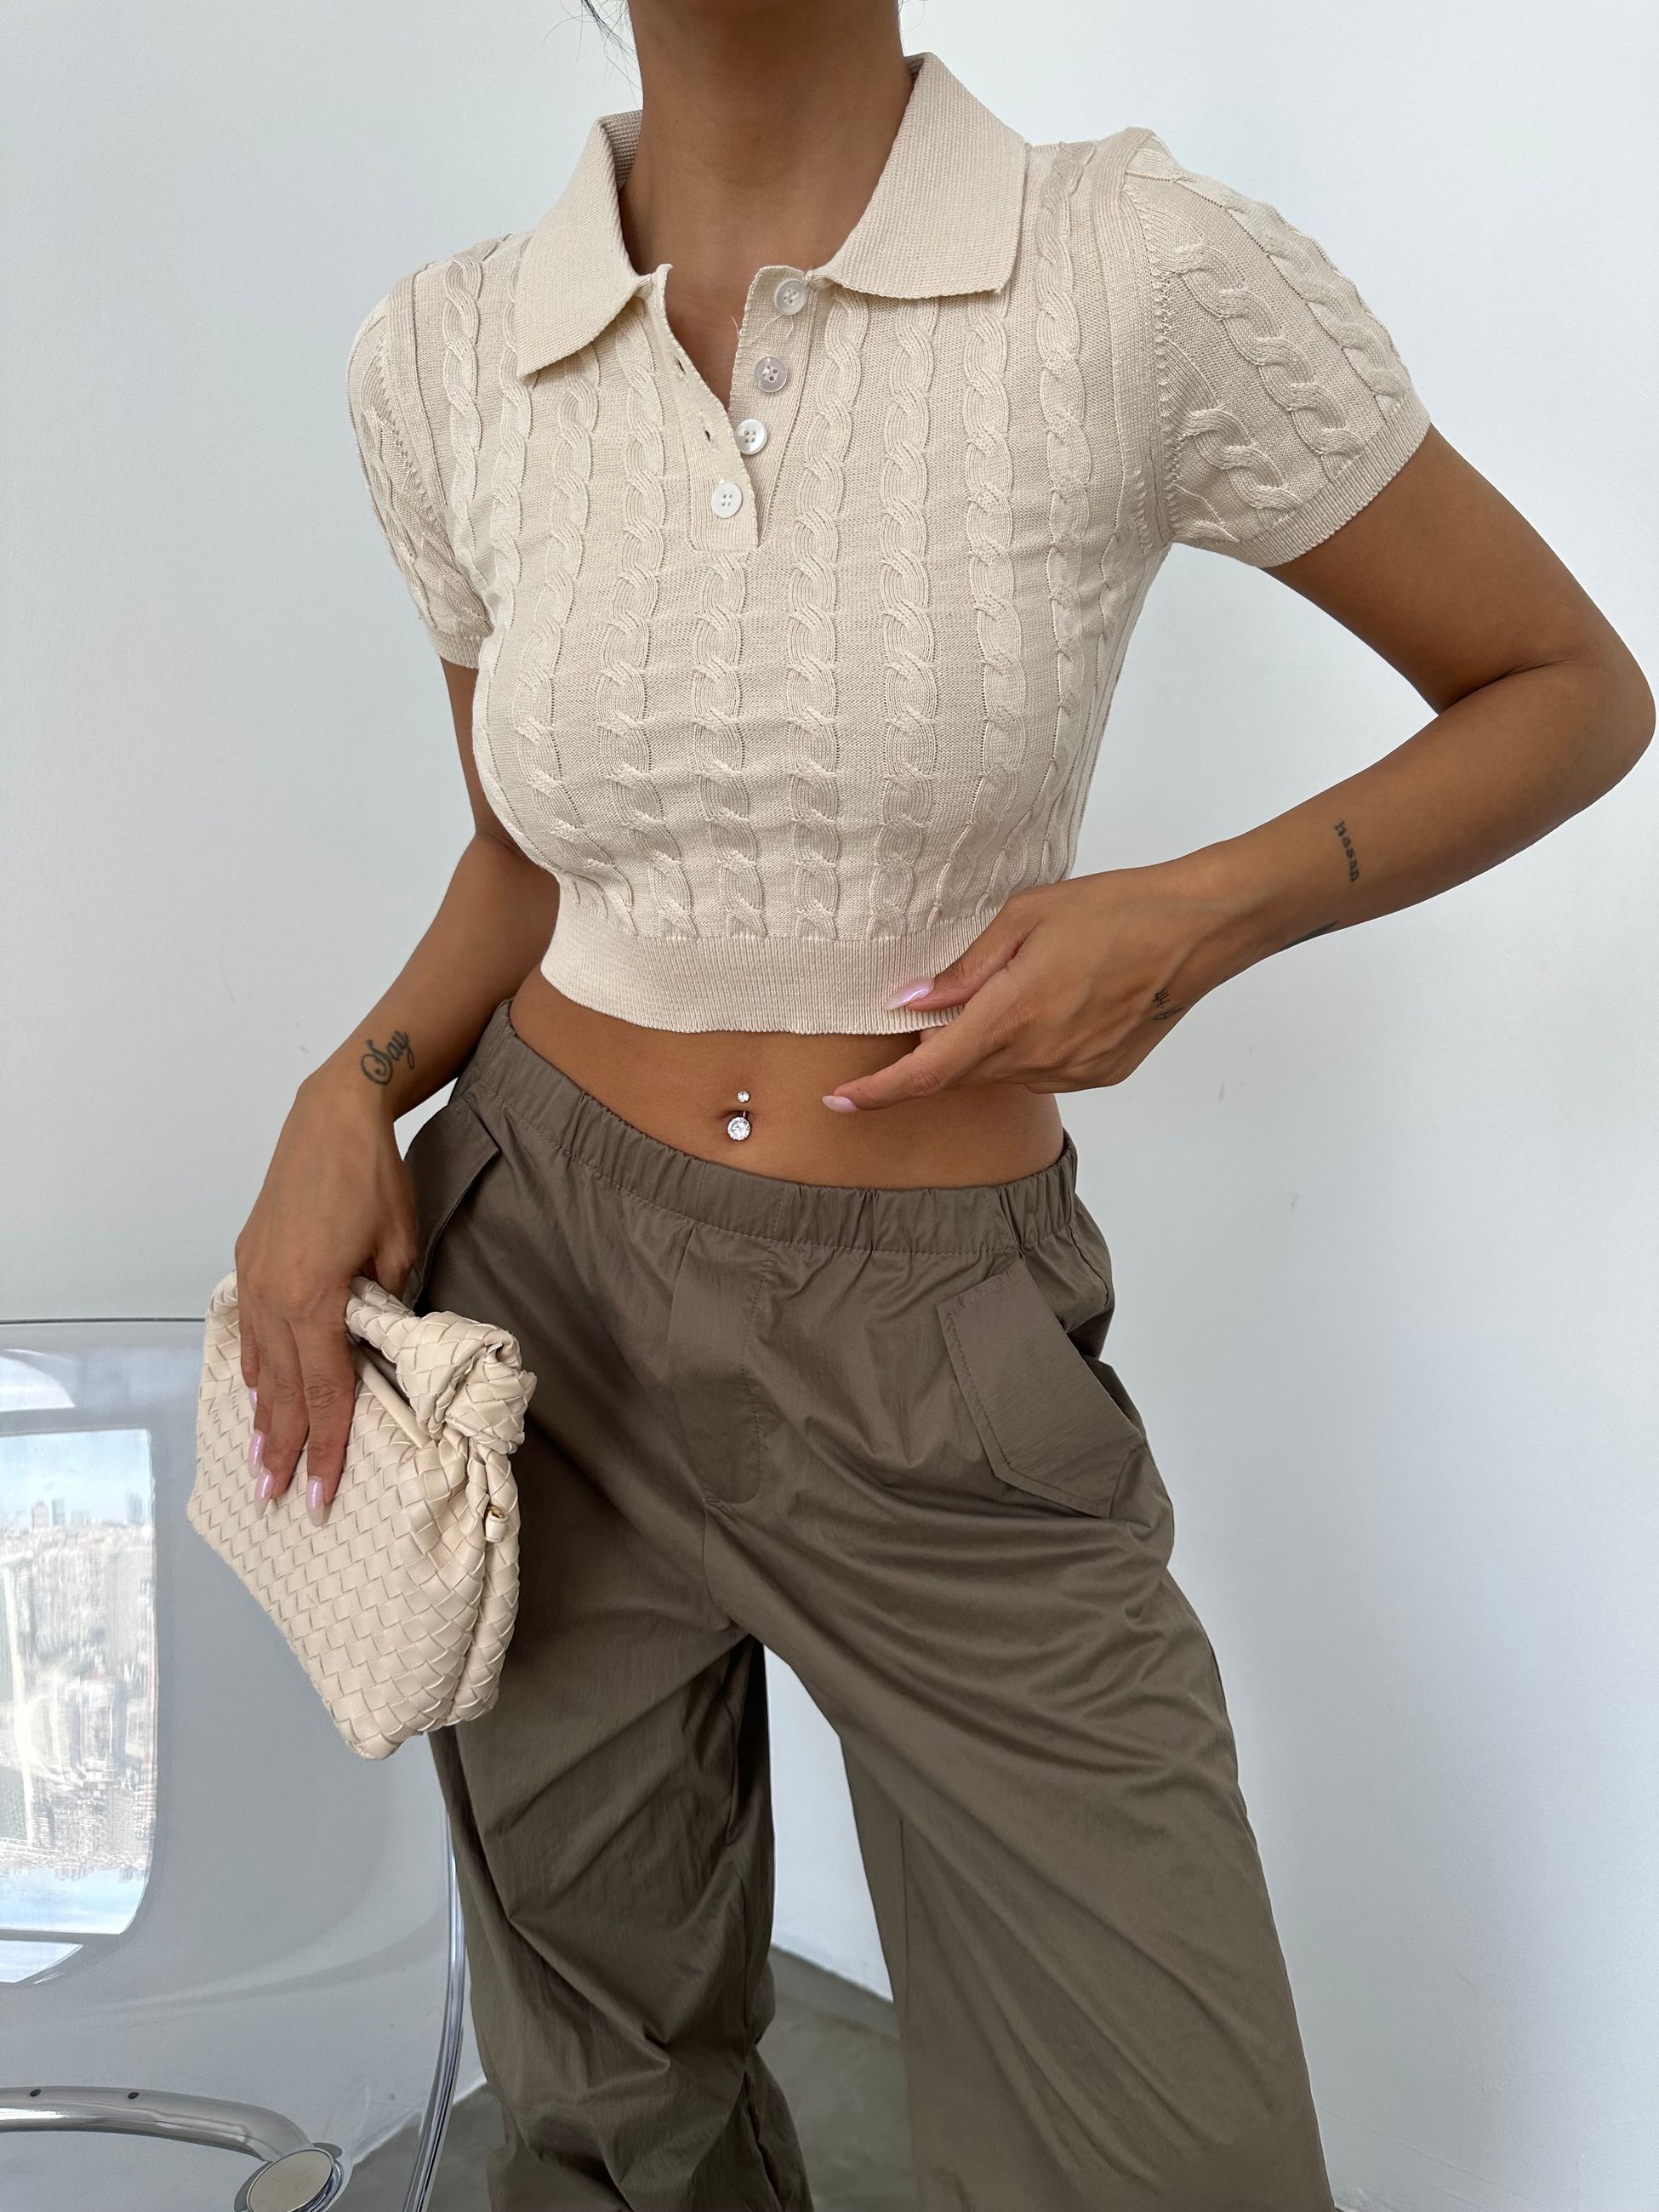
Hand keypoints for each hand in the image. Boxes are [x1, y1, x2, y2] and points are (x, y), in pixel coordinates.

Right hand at [232, 1077, 418, 1525]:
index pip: (324, 1392)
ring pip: (258, 1364)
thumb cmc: (374, 1179)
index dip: (328, 1448)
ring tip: (263, 1461)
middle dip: (284, 1449)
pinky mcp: (248, 1260)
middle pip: (282, 1391)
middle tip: (277, 1500)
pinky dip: (253, 1367)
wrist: (331, 1117)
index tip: (323, 1496)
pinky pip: (250, 1330)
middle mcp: (273, 1295)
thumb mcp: (399, 1248)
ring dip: (261, 1415)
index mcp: (314, 1298)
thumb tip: (379, 1342)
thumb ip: (386, 1305)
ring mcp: (253, 1278)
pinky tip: (253, 1391)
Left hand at [824, 859, 1261, 1111]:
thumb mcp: (1024, 918)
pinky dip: (1026, 1049)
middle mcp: (1038, 1056)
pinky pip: (1041, 1073)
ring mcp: (1072, 1072)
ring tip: (1011, 994)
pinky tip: (1050, 1007)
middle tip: (923, 1020)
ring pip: (1001, 1074)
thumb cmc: (1114, 910)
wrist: (1197, 931)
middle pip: (959, 1076)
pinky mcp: (1099, 1075)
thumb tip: (909, 1002)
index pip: (926, 1073)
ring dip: (984, 1048)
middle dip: (932, 1057)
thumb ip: (963, 970)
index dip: (878, 1092)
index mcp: (1010, 1016)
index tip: (840, 1100)